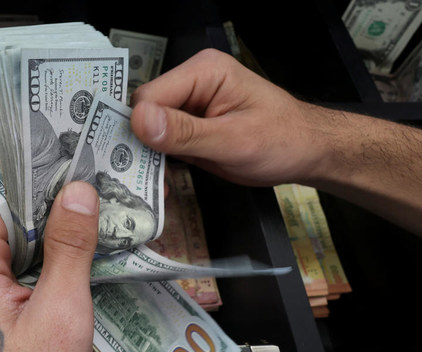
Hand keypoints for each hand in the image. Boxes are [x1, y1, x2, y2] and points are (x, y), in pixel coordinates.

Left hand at [0, 181, 99, 351]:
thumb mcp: (61, 319)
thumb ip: (69, 249)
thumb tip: (77, 197)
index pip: (4, 201)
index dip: (45, 188)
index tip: (81, 181)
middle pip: (9, 229)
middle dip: (55, 224)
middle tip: (99, 220)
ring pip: (14, 260)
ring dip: (52, 256)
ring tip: (93, 254)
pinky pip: (11, 288)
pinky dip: (42, 282)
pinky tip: (73, 288)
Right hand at [130, 48, 328, 186]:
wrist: (305, 152)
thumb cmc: (283, 140)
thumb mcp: (235, 140)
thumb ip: (186, 132)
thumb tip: (139, 120)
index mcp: (203, 71)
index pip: (150, 94)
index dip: (142, 127)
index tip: (145, 160)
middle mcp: (192, 83)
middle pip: (144, 111)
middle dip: (144, 145)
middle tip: (153, 179)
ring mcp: (189, 105)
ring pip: (148, 129)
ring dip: (150, 158)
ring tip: (162, 185)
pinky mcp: (189, 126)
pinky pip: (161, 142)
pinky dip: (160, 162)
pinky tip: (167, 181)